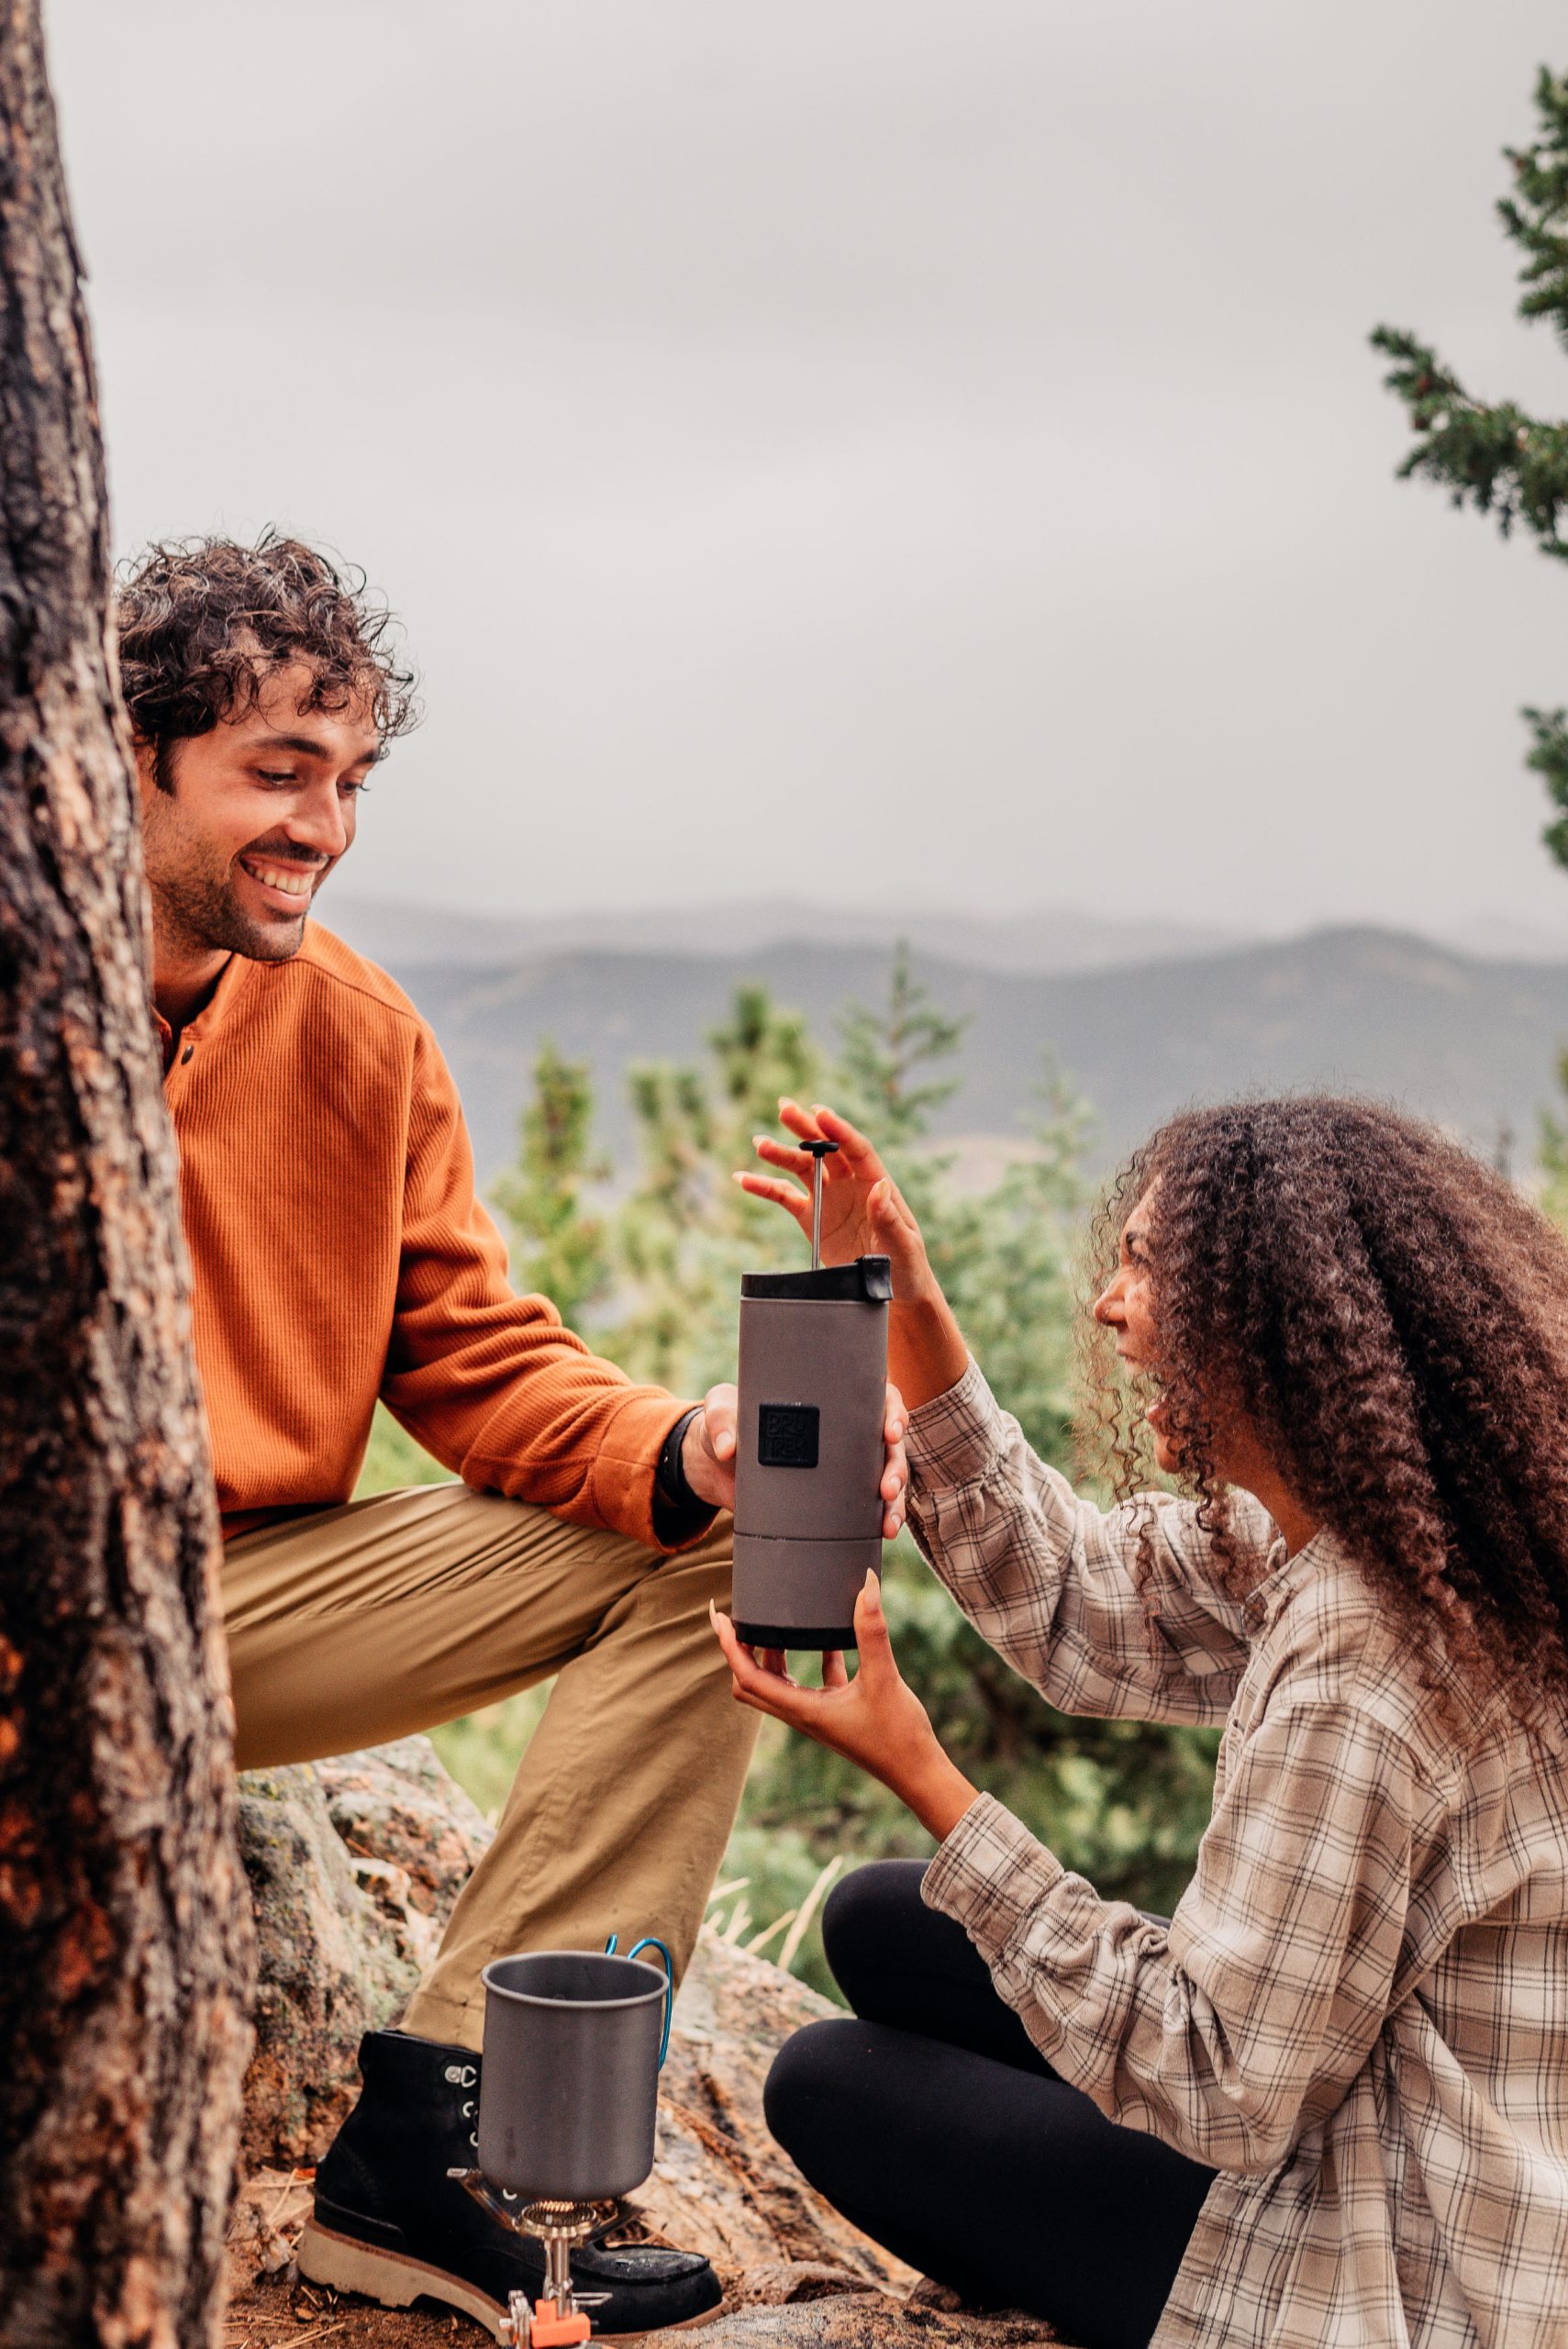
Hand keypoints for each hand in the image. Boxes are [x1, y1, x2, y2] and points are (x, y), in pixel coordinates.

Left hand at [682, 1380, 910, 1535]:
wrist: (714, 1466)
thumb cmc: (726, 1423)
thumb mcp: (720, 1411)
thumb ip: (721, 1420)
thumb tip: (728, 1448)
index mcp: (829, 1401)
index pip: (877, 1398)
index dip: (893, 1412)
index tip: (890, 1432)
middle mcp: (844, 1433)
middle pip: (888, 1444)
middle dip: (896, 1467)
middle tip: (886, 1488)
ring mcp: (842, 1468)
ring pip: (885, 1479)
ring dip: (895, 1502)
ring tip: (887, 1524)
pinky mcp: (832, 1499)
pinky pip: (866, 1507)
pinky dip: (879, 1519)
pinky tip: (884, 1533)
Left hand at [711, 1573, 979, 1842]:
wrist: (918, 1773)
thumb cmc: (898, 1735)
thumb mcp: (884, 1677)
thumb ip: (871, 1631)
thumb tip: (866, 1586)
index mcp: (802, 1710)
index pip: (747, 1677)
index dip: (730, 1646)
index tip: (720, 1617)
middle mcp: (802, 1715)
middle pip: (751, 1683)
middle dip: (740, 1651)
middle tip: (740, 1617)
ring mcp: (817, 1715)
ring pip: (778, 1684)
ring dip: (770, 1655)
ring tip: (776, 1622)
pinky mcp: (835, 1713)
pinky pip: (812, 1683)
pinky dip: (810, 1660)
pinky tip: (829, 1638)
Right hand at [734, 1101, 937, 1302]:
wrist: (891, 1291)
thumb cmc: (906, 1267)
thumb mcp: (903, 1245)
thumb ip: (889, 1218)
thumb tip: (880, 1187)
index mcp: (876, 1184)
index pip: (856, 1150)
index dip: (838, 1130)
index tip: (819, 1113)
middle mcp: (850, 1185)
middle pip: (826, 1149)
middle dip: (805, 1128)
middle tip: (785, 1108)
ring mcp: (829, 1199)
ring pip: (802, 1167)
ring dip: (781, 1154)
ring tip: (759, 1143)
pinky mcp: (811, 1218)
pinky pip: (784, 1196)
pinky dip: (764, 1186)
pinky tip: (744, 1178)